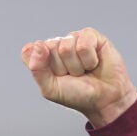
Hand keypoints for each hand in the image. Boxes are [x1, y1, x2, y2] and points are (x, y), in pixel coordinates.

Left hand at [21, 27, 136, 127]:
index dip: (45, 69)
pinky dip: (89, 58)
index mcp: (42, 57)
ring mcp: (73, 39)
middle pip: (50, 48)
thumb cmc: (77, 95)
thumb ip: (37, 69)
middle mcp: (57, 45)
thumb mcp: (51, 89)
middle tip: (73, 76)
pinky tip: (94, 63)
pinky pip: (84, 43)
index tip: (57, 79)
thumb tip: (37, 44)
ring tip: (84, 71)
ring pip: (67, 46)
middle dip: (63, 68)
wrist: (104, 99)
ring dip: (77, 65)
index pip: (32, 52)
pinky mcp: (91, 35)